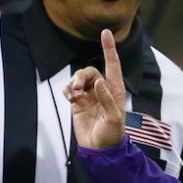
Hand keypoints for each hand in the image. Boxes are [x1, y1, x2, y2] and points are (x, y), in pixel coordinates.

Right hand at [64, 29, 125, 148]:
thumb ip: (106, 100)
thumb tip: (98, 82)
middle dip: (82, 75)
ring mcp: (89, 96)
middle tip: (77, 87)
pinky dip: (67, 90)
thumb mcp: (114, 118)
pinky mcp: (78, 103)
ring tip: (72, 94)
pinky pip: (70, 90)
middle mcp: (102, 90)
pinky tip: (69, 97)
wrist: (99, 149)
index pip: (112, 65)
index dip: (109, 48)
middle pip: (90, 71)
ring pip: (79, 79)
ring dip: (74, 82)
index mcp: (115, 90)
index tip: (105, 32)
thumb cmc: (112, 134)